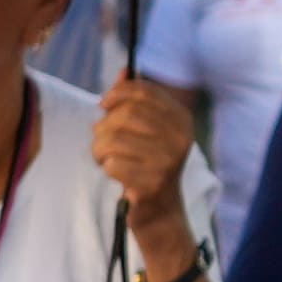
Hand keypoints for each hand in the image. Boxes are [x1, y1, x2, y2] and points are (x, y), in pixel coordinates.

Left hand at [93, 77, 199, 236]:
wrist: (160, 211)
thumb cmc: (147, 164)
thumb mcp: (146, 129)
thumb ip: (135, 101)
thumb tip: (123, 70)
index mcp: (181, 120)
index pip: (143, 92)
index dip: (116, 94)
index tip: (103, 105)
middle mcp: (180, 138)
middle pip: (125, 114)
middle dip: (104, 127)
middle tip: (102, 140)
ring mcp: (168, 161)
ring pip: (112, 139)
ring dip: (100, 150)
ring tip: (105, 158)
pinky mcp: (152, 182)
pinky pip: (112, 164)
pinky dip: (106, 169)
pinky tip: (115, 175)